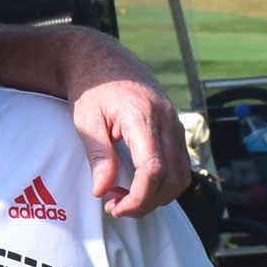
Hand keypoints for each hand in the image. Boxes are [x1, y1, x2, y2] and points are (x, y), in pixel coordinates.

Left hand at [68, 72, 188, 218]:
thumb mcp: (85, 121)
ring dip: (157, 196)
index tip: (115, 207)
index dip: (138, 196)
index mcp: (143, 116)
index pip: (154, 168)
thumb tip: (102, 191)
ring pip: (181, 175)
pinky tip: (138, 185)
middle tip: (115, 207)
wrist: (102, 60)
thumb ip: (98, 156)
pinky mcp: (175, 129)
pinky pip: (180, 165)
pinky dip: (164, 183)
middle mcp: (167, 120)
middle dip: (147, 202)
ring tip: (124, 198)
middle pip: (172, 178)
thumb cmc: (90, 88)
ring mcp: (175, 124)